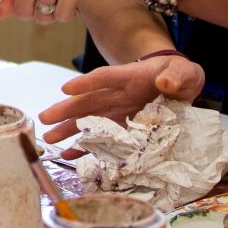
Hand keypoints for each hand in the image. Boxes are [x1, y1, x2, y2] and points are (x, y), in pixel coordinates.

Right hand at [36, 55, 204, 152]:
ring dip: (69, 129)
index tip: (67, 89)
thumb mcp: (183, 72)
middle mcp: (118, 94)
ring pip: (89, 120)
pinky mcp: (122, 128)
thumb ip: (175, 77)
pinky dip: (86, 146)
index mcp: (130, 77)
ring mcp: (118, 112)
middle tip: (45, 118)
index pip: (105, 78)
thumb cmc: (178, 75)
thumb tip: (165, 83)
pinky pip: (102, 138)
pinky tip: (69, 155)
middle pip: (89, 100)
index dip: (87, 83)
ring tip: (49, 139)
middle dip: (67, 110)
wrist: (180, 86)